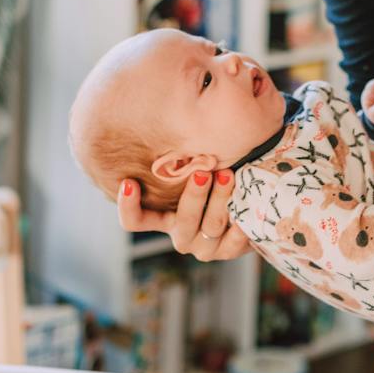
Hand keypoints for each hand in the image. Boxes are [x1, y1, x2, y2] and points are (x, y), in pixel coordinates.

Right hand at [115, 169, 251, 261]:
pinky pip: (234, 241)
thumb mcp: (193, 172)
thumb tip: (177, 120)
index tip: (129, 182)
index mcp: (163, 218)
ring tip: (229, 175)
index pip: (135, 221)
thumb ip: (181, 160)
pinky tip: (244, 209)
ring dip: (220, 199)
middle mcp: (180, 235)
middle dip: (194, 195)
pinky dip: (239, 226)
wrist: (244, 208)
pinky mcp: (227, 251)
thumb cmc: (211, 181)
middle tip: (203, 172)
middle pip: (182, 220)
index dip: (129, 206)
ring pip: (211, 225)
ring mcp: (203, 246)